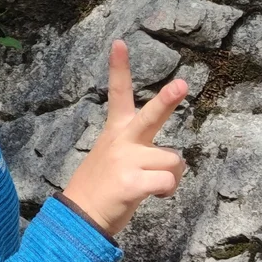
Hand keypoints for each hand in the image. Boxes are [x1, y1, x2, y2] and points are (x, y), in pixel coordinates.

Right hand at [61, 40, 188, 237]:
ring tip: (150, 185)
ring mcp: (126, 161)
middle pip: (152, 115)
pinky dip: (167, 192)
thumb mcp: (112, 158)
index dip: (119, 67)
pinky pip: (168, 182)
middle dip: (168, 99)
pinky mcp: (132, 183)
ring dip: (170, 175)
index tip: (119, 43)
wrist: (79, 217)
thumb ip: (141, 151)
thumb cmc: (102, 187)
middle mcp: (122, 141)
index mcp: (115, 131)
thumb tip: (175, 163)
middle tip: (182, 84)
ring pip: (173, 160)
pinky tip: (152, 196)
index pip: (118, 93)